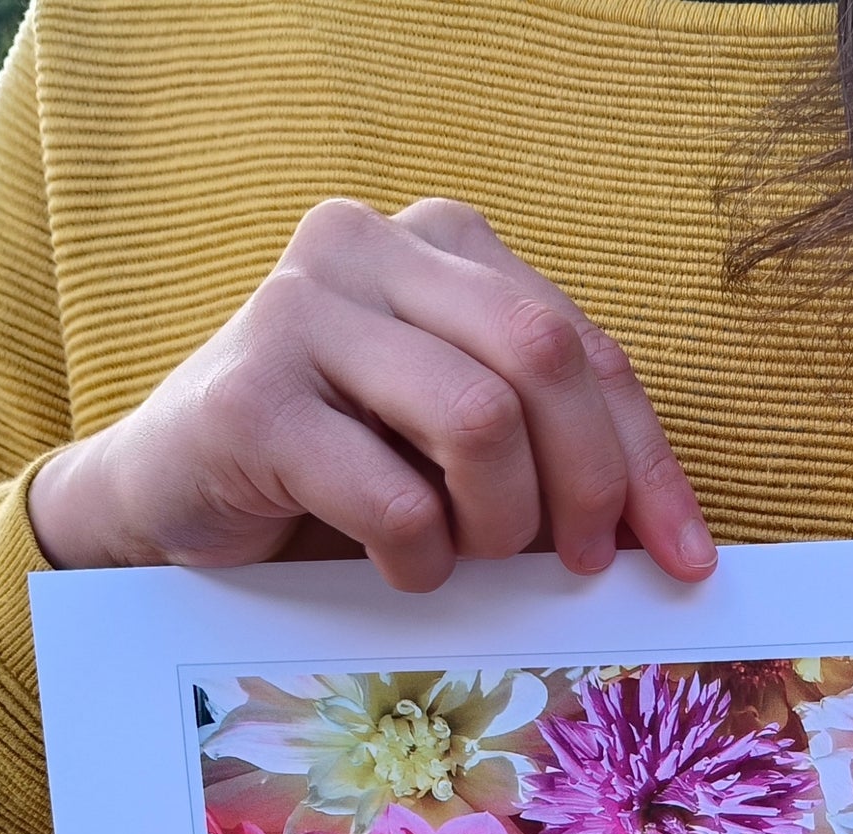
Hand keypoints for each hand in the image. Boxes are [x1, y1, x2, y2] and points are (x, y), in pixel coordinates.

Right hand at [28, 197, 714, 590]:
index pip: (585, 345)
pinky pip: (395, 499)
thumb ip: (549, 453)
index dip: (647, 460)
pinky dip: (420, 560)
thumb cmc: (333, 477)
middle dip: (587, 484)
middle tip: (578, 565)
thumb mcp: (458, 450)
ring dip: (498, 525)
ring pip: (479, 420)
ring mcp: (300, 310)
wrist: (168, 503)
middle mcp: (369, 247)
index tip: (684, 559)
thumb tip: (672, 542)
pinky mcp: (249, 398)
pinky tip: (399, 569)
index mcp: (440, 244)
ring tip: (467, 558)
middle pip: (545, 356)